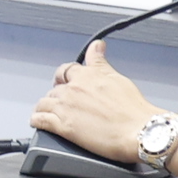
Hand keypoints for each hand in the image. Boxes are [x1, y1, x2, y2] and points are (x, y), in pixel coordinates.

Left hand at [30, 43, 160, 164]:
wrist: (140, 132)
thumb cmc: (134, 109)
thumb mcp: (117, 77)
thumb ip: (100, 61)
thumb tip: (97, 45)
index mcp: (86, 76)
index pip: (66, 70)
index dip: (64, 77)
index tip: (64, 81)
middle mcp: (73, 89)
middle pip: (54, 88)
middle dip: (57, 94)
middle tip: (62, 102)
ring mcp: (65, 107)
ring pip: (43, 102)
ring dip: (45, 107)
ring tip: (48, 112)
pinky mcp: (62, 126)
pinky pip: (39, 120)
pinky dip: (37, 120)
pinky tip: (38, 121)